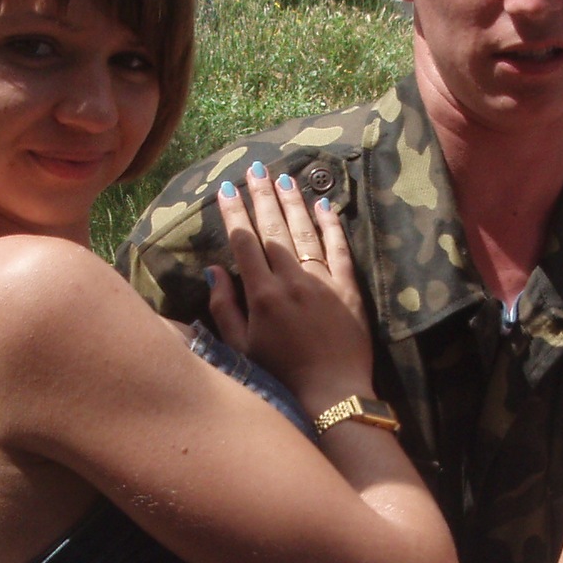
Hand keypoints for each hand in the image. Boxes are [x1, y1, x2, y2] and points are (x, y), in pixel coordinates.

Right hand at [205, 160, 371, 410]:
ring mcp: (322, 281)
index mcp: (261, 294)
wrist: (332, 393)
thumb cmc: (280, 375)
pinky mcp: (348, 288)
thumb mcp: (241, 347)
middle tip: (253, 169)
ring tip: (282, 178)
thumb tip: (214, 270)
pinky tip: (323, 204)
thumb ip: (224, 307)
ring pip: (304, 232)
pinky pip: (338, 248)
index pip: (244, 242)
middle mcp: (291, 280)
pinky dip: (331, 224)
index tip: (225, 189)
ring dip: (292, 203)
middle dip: (261, 196)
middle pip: (273, 228)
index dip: (233, 213)